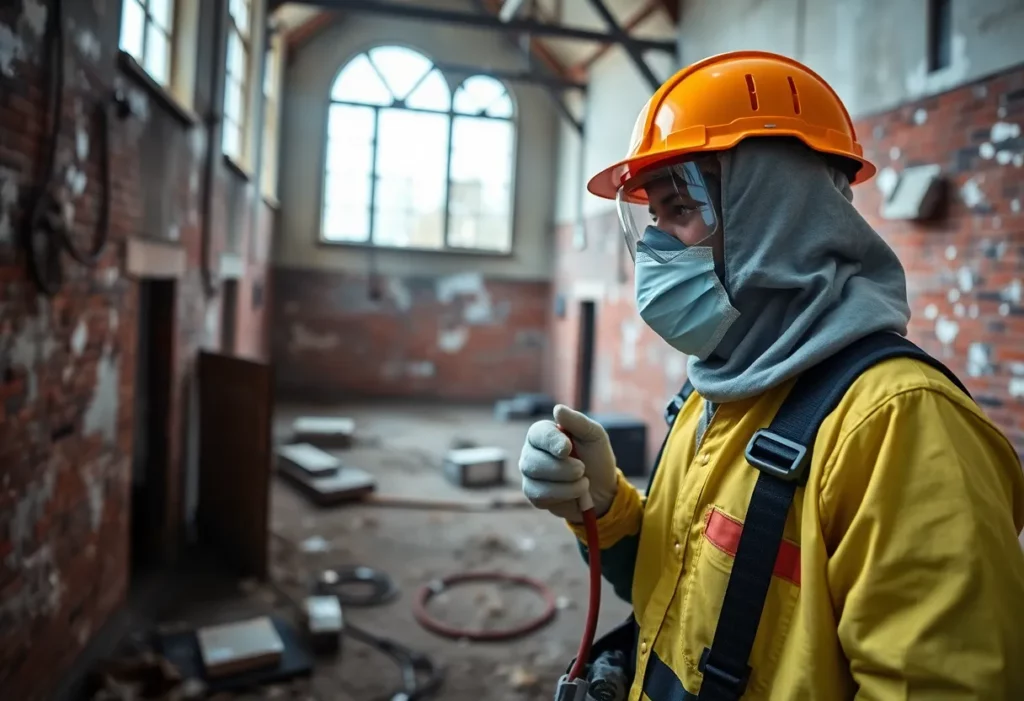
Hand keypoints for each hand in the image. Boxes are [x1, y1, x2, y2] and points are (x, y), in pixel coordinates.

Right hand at [518, 404, 617, 522]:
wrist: (602, 489)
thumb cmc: (596, 458)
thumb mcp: (594, 436)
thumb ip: (577, 421)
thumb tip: (557, 409)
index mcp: (544, 433)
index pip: (538, 433)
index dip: (552, 441)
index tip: (568, 448)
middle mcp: (531, 452)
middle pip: (534, 460)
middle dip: (563, 468)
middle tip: (582, 469)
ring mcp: (530, 474)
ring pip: (537, 478)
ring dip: (567, 482)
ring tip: (583, 481)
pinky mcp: (533, 494)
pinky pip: (540, 495)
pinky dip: (563, 495)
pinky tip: (574, 493)